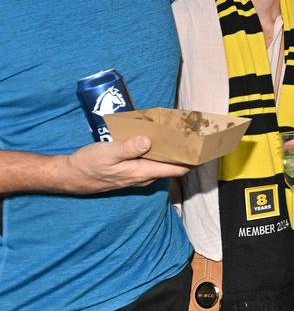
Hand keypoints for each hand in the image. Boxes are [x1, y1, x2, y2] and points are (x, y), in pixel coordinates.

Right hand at [59, 136, 189, 192]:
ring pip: (162, 163)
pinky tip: (159, 139)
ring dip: (172, 151)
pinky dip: (159, 151)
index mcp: (143, 173)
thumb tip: (148, 141)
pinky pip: (152, 161)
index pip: (177, 169)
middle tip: (196, 134)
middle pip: (173, 166)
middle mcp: (145, 176)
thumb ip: (128, 148)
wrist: (71, 176)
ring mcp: (139, 175)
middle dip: (185, 153)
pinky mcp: (132, 170)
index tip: (205, 147)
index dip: (193, 160)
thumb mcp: (108, 153)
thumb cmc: (89, 165)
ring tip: (182, 133)